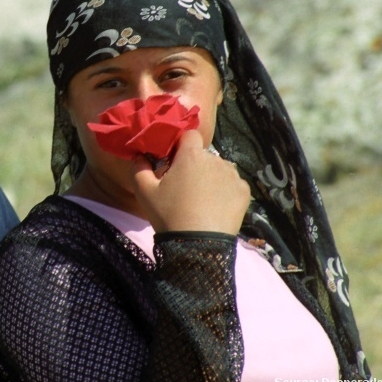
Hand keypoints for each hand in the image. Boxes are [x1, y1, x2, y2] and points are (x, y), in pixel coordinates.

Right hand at [131, 130, 249, 234]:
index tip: (174, 162)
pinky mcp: (244, 191)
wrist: (198, 246)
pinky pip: (232, 184)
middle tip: (184, 186)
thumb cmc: (169, 215)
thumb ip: (138, 167)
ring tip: (201, 199)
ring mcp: (232, 176)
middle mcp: (215, 160)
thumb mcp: (144, 192)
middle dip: (195, 165)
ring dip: (211, 177)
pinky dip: (225, 191)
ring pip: (219, 168)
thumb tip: (138, 155)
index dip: (181, 146)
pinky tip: (215, 206)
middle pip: (204, 155)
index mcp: (191, 155)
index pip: (189, 135)